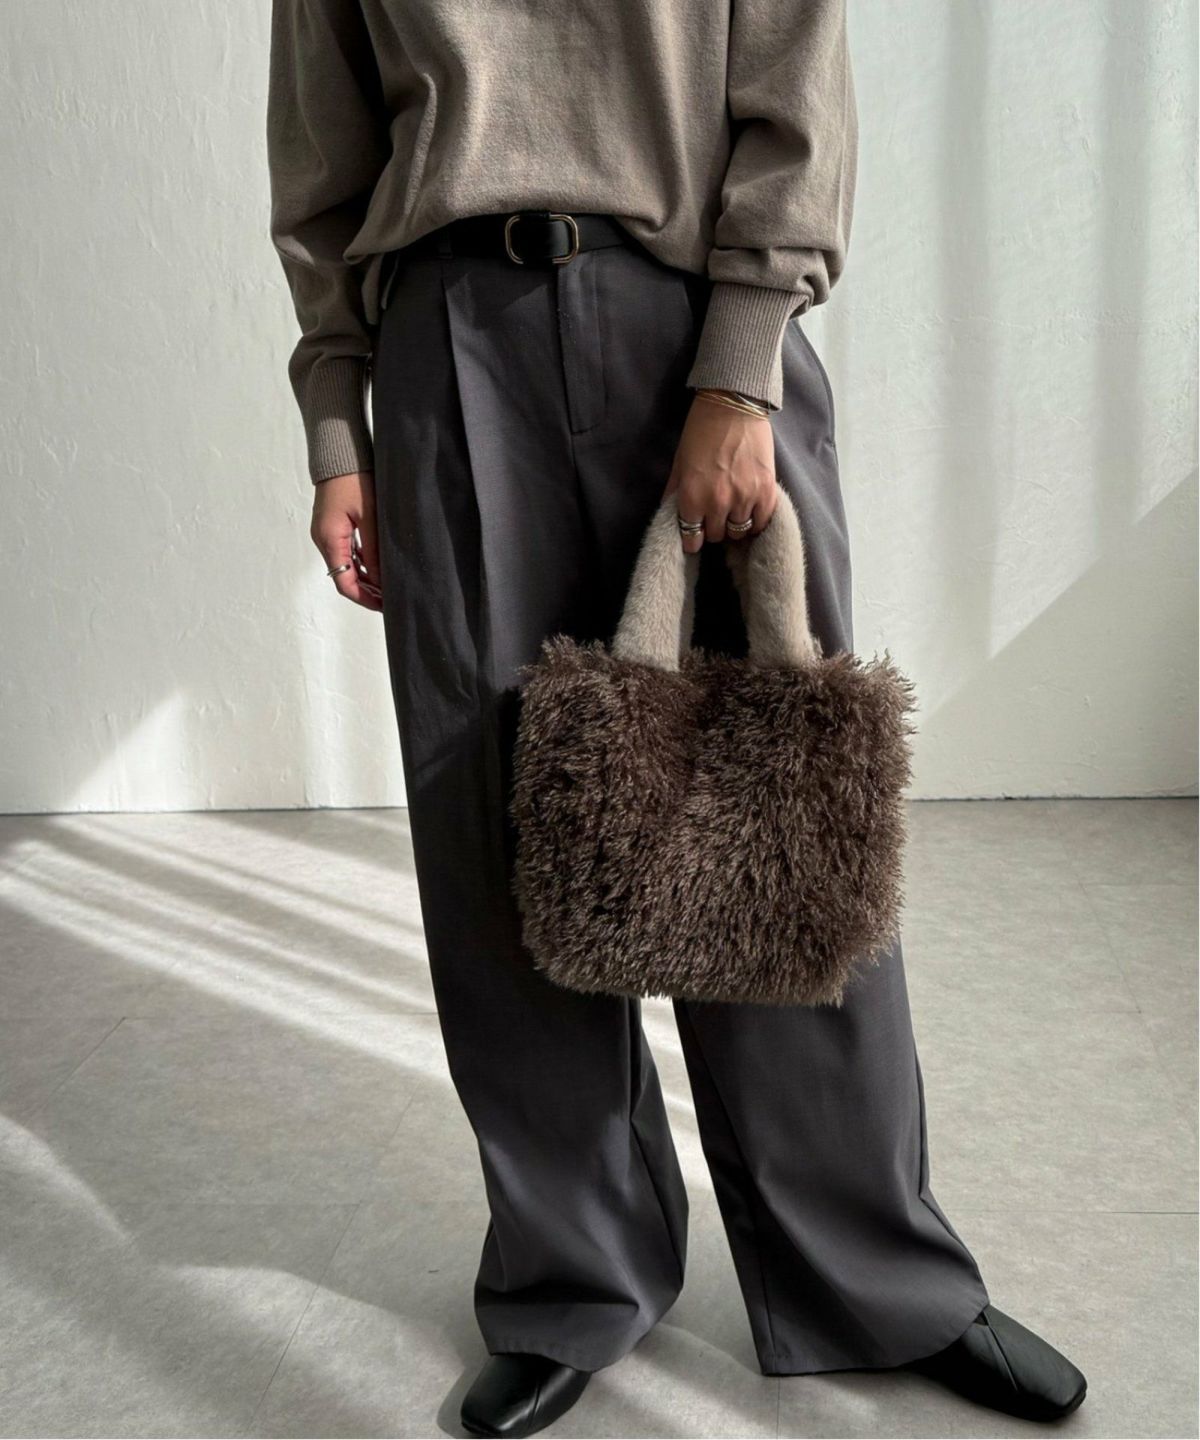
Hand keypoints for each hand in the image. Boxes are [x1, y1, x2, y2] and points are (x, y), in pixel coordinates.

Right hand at [310, 471, 382, 610]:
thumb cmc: (354, 479)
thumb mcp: (370, 517)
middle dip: (367, 591)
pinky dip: (362, 562)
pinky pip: (347, 552)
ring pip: (346, 566)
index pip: (344, 582)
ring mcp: (326, 533)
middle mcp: (323, 540)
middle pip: (344, 577)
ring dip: (366, 577)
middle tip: (391, 598)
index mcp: (329, 539)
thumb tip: (381, 580)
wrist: (340, 453)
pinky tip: (379, 566)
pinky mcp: (332, 527)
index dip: (364, 598)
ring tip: (389, 585)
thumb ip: (375, 551)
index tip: (385, 605)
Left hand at [663, 393, 777, 552]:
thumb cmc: (701, 430)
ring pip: (740, 532)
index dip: (693, 538)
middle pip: (717, 536)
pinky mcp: (766, 491)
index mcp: (692, 497)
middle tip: (715, 514)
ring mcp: (744, 498)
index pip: (692, 539)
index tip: (696, 533)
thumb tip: (669, 514)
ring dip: (735, 523)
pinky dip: (757, 520)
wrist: (733, 404)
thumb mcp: (679, 462)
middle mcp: (718, 503)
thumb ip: (674, 492)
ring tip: (734, 509)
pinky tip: (751, 509)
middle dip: (714, 527)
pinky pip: (762, 522)